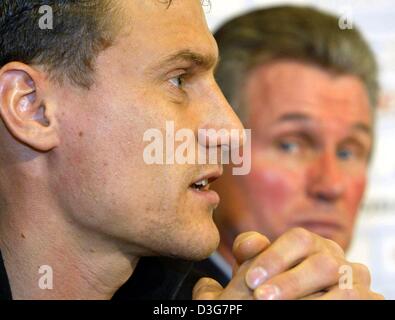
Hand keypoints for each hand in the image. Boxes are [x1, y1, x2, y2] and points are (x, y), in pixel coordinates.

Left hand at [193, 228, 383, 299]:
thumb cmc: (277, 290)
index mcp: (307, 244)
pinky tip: (316, 307)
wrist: (304, 298)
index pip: (295, 240)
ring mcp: (352, 275)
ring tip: (278, 305)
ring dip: (315, 295)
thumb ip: (233, 280)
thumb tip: (204, 286)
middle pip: (318, 260)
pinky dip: (340, 301)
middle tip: (261, 297)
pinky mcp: (366, 295)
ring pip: (343, 280)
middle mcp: (331, 255)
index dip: (272, 257)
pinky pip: (362, 296)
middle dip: (290, 279)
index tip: (249, 279)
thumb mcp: (253, 284)